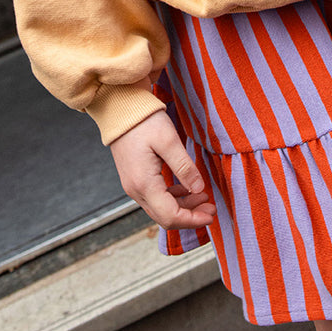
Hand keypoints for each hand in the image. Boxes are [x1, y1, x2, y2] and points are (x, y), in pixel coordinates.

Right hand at [109, 111, 216, 229]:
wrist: (120, 110)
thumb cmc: (144, 122)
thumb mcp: (168, 141)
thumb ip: (184, 167)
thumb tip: (199, 189)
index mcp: (144, 184)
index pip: (170, 216)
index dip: (192, 219)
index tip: (211, 215)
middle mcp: (136, 190)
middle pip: (165, 217)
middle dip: (190, 216)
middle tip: (211, 209)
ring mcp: (134, 186)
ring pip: (161, 209)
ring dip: (183, 207)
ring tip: (203, 197)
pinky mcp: (135, 180)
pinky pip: (155, 198)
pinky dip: (173, 199)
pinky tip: (186, 190)